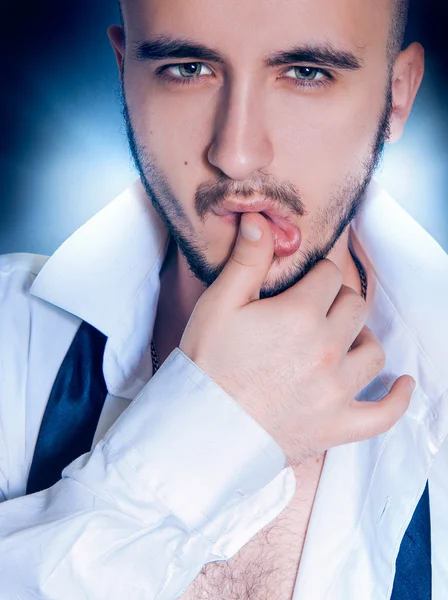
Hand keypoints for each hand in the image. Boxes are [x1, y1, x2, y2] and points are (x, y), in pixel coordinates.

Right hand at [179, 213, 414, 465]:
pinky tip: (403, 385)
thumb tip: (261, 219)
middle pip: (355, 307)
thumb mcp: (219, 304)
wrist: (201, 429)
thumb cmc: (207, 364)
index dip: (317, 273)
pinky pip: (384, 413)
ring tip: (345, 338)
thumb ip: (246, 260)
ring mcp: (338, 390)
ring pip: (374, 351)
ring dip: (362, 339)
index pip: (329, 275)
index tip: (306, 280)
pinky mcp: (339, 425)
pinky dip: (398, 399)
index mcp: (301, 314)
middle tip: (317, 308)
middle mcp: (327, 348)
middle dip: (338, 300)